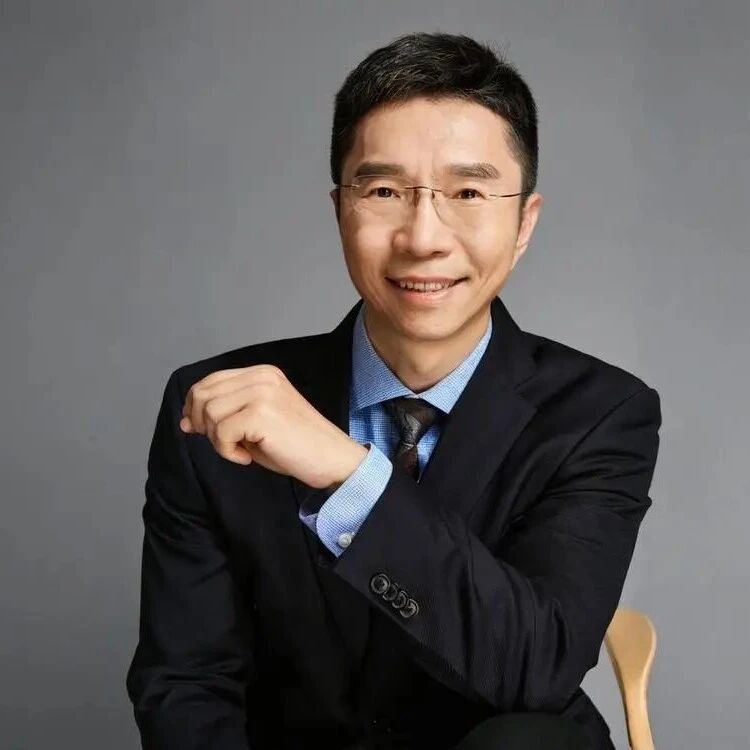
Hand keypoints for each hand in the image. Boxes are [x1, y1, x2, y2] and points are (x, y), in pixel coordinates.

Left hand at [179, 364, 367, 488]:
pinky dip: (228, 452)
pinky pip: (222, 433)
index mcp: (262, 373)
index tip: (196, 427)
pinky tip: (247, 458)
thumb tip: (187, 420)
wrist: (332, 458)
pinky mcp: (261, 414)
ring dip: (218, 440)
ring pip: (209, 414)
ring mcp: (262, 393)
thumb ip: (227, 412)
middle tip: (223, 444)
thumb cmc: (296, 445)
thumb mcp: (257, 420)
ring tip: (241, 450)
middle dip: (202, 423)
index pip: (210, 380)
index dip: (194, 404)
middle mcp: (262, 377)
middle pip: (203, 394)